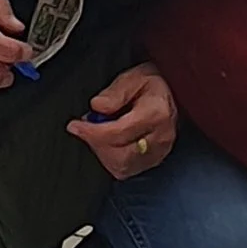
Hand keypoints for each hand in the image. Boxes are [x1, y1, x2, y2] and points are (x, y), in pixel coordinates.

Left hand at [67, 65, 178, 180]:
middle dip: (96, 144)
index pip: (117, 133)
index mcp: (156, 114)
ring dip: (102, 153)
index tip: (75, 126)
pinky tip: (107, 144)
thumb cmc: (151, 85)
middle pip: (119, 155)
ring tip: (97, 135)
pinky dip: (111, 160)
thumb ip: (115, 92)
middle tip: (84, 129)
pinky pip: (127, 170)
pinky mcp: (155, 160)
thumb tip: (97, 106)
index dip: (91, 132)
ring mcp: (160, 152)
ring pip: (122, 166)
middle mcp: (161, 137)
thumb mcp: (133, 77)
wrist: (172, 94)